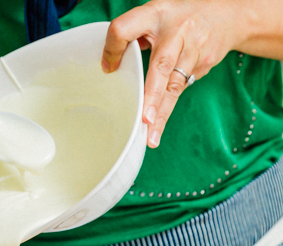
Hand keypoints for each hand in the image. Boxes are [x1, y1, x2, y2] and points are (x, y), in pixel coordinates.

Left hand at [101, 0, 238, 147]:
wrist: (230, 14)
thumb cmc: (178, 18)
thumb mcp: (153, 16)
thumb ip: (131, 34)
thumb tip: (108, 66)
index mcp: (155, 14)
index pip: (125, 29)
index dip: (113, 48)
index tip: (108, 69)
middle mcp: (177, 31)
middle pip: (161, 65)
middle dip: (153, 95)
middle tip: (145, 120)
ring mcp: (194, 49)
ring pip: (174, 86)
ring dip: (162, 113)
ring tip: (150, 137)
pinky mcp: (203, 65)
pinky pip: (180, 89)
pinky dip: (167, 108)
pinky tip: (157, 128)